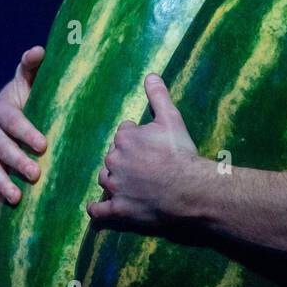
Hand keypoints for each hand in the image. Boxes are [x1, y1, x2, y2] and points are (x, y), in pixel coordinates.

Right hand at [0, 45, 48, 230]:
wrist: (15, 113)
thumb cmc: (30, 96)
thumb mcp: (30, 81)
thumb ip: (32, 67)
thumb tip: (39, 50)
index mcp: (1, 110)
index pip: (10, 120)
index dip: (24, 130)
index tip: (42, 143)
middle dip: (14, 160)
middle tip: (34, 172)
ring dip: (0, 185)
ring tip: (16, 198)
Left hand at [87, 74, 210, 232]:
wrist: (190, 189)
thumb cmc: (181, 153)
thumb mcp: (172, 119)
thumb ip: (158, 96)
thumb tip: (150, 75)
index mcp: (124, 138)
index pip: (123, 134)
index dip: (137, 138)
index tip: (150, 145)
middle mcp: (114, 161)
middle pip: (113, 157)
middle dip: (124, 160)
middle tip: (144, 166)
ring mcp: (115, 187)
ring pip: (105, 180)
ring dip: (112, 180)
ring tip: (127, 184)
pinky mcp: (119, 209)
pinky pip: (99, 210)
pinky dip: (96, 209)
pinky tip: (96, 207)